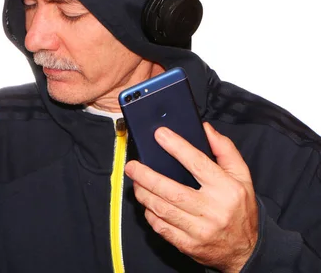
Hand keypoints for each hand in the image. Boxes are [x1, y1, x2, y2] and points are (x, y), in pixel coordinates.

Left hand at [124, 123, 257, 272]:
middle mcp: (213, 210)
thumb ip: (224, 150)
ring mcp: (200, 230)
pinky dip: (150, 213)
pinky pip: (161, 227)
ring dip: (144, 193)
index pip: (198, 163)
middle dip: (146, 176)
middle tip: (132, 166)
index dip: (176, 147)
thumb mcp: (242, 176)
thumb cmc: (239, 209)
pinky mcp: (188, 244)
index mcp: (227, 189)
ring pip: (162, 209)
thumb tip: (204, 129)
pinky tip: (148, 203)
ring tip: (137, 182)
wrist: (246, 250)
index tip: (159, 135)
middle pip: (172, 190)